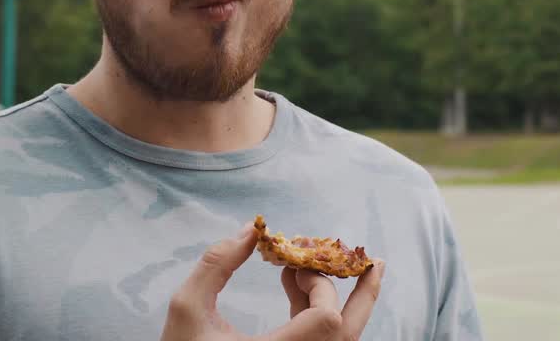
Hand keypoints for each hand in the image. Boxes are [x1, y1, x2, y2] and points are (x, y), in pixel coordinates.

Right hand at [160, 223, 384, 340]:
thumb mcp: (186, 308)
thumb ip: (216, 265)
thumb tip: (250, 230)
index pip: (328, 321)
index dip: (320, 287)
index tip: (293, 266)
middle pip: (350, 334)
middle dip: (365, 294)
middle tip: (373, 261)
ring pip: (339, 340)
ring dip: (339, 301)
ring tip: (328, 267)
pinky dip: (318, 315)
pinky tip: (296, 288)